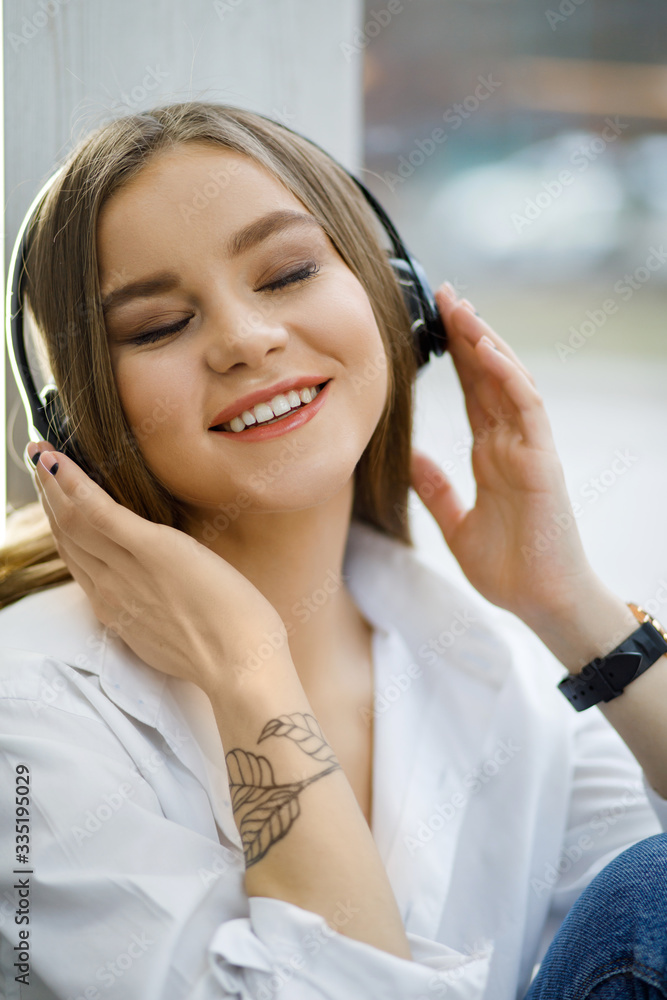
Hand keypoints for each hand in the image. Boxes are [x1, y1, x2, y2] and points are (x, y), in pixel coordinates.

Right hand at [26, 444, 287, 694]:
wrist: (241, 667)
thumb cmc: (226, 653)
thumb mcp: (174, 635)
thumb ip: (157, 610)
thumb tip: (160, 594)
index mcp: (117, 608)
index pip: (77, 559)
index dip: (61, 525)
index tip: (53, 497)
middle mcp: (111, 589)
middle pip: (68, 536)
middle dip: (49, 497)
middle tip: (37, 461)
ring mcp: (128, 570)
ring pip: (75, 521)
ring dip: (54, 484)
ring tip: (42, 453)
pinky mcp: (154, 550)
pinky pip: (102, 513)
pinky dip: (76, 486)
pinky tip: (60, 462)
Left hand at [409, 284, 598, 629]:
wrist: (540, 601)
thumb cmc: (508, 567)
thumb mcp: (456, 522)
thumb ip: (436, 488)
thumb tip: (408, 456)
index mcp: (491, 454)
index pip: (472, 393)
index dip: (455, 357)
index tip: (432, 322)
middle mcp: (510, 443)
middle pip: (488, 376)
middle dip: (467, 334)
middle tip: (444, 293)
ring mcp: (529, 448)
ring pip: (509, 381)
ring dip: (486, 343)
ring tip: (461, 308)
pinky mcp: (542, 460)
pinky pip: (527, 408)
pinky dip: (508, 377)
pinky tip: (487, 352)